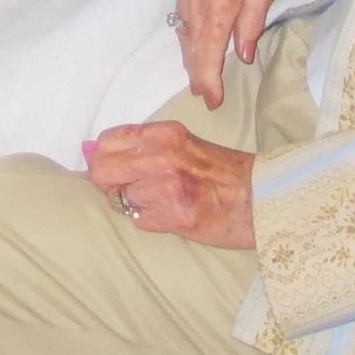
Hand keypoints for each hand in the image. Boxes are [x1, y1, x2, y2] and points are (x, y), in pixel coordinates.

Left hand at [87, 120, 254, 247]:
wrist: (260, 197)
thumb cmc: (221, 171)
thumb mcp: (182, 143)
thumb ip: (143, 146)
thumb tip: (93, 152)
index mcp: (163, 134)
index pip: (106, 142)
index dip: (103, 158)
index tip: (112, 168)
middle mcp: (161, 156)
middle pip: (102, 170)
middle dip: (108, 183)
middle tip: (126, 190)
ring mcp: (166, 187)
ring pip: (119, 198)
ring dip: (132, 204)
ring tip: (159, 202)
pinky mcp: (174, 217)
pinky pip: (138, 220)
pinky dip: (147, 220)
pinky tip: (168, 215)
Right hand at [176, 0, 287, 109]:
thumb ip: (253, 18)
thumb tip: (243, 53)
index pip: (210, 48)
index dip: (209, 77)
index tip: (212, 99)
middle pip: (191, 42)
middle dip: (196, 72)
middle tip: (204, 95)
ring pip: (183, 28)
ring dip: (190, 54)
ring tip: (198, 76)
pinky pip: (181, 11)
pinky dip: (187, 32)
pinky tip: (195, 41)